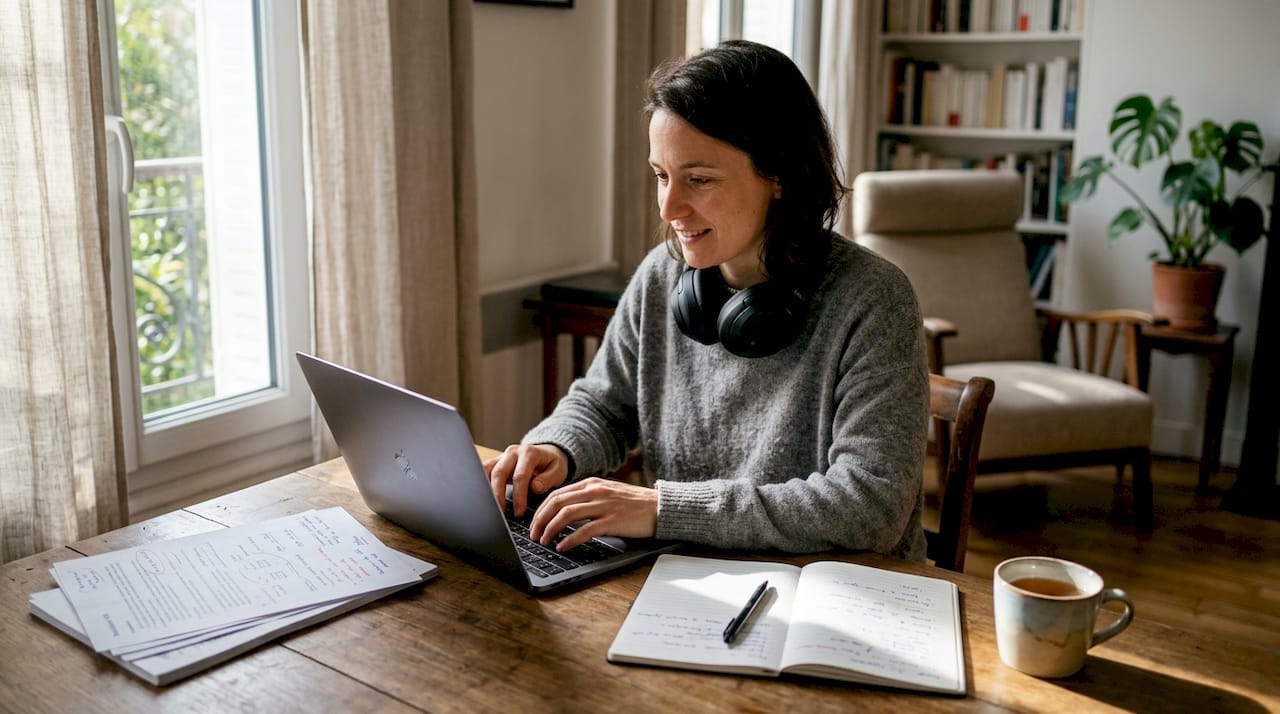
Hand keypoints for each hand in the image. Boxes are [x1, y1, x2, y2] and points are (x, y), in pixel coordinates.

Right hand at [482, 443, 569, 516]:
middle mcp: (513, 452)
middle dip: (498, 495)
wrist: (546, 453)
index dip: (519, 496)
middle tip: (501, 514)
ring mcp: (501, 456)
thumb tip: (534, 488)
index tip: (519, 512)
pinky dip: (480, 484)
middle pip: (499, 473)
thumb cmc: (551, 464)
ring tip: (488, 508)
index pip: (520, 476)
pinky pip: (483, 471)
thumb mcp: (558, 470)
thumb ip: (548, 479)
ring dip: (486, 490)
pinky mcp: (495, 462)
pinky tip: (481, 498)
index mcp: (529, 453)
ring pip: (486, 471)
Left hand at [529, 477, 657, 551]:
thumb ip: (588, 497)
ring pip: (566, 514)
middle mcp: (595, 491)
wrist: (660, 507)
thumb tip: (565, 510)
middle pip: (557, 503)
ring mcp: (604, 505)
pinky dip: (569, 539)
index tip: (534, 522)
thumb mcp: (608, 492)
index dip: (541, 509)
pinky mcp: (612, 521)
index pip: (557, 494)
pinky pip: (584, 530)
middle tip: (533, 534)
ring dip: (550, 529)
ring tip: (544, 541)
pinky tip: (562, 546)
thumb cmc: (634, 504)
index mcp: (592, 483)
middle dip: (540, 519)